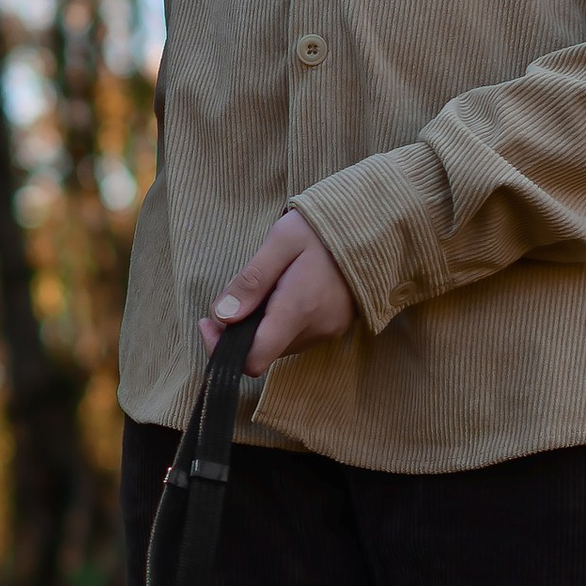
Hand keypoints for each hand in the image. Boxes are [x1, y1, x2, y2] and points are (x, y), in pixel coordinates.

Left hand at [200, 211, 356, 373]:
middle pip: (263, 351)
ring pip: (279, 344)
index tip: (209, 321)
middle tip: (235, 295)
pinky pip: (298, 335)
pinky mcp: (336, 326)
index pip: (254, 359)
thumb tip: (222, 315)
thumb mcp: (281, 242)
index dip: (222, 349)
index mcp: (299, 309)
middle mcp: (315, 329)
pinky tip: (284, 291)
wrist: (376, 226)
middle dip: (240, 330)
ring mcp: (329, 330)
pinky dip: (282, 321)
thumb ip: (251, 281)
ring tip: (265, 287)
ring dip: (262, 325)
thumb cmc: (324, 228)